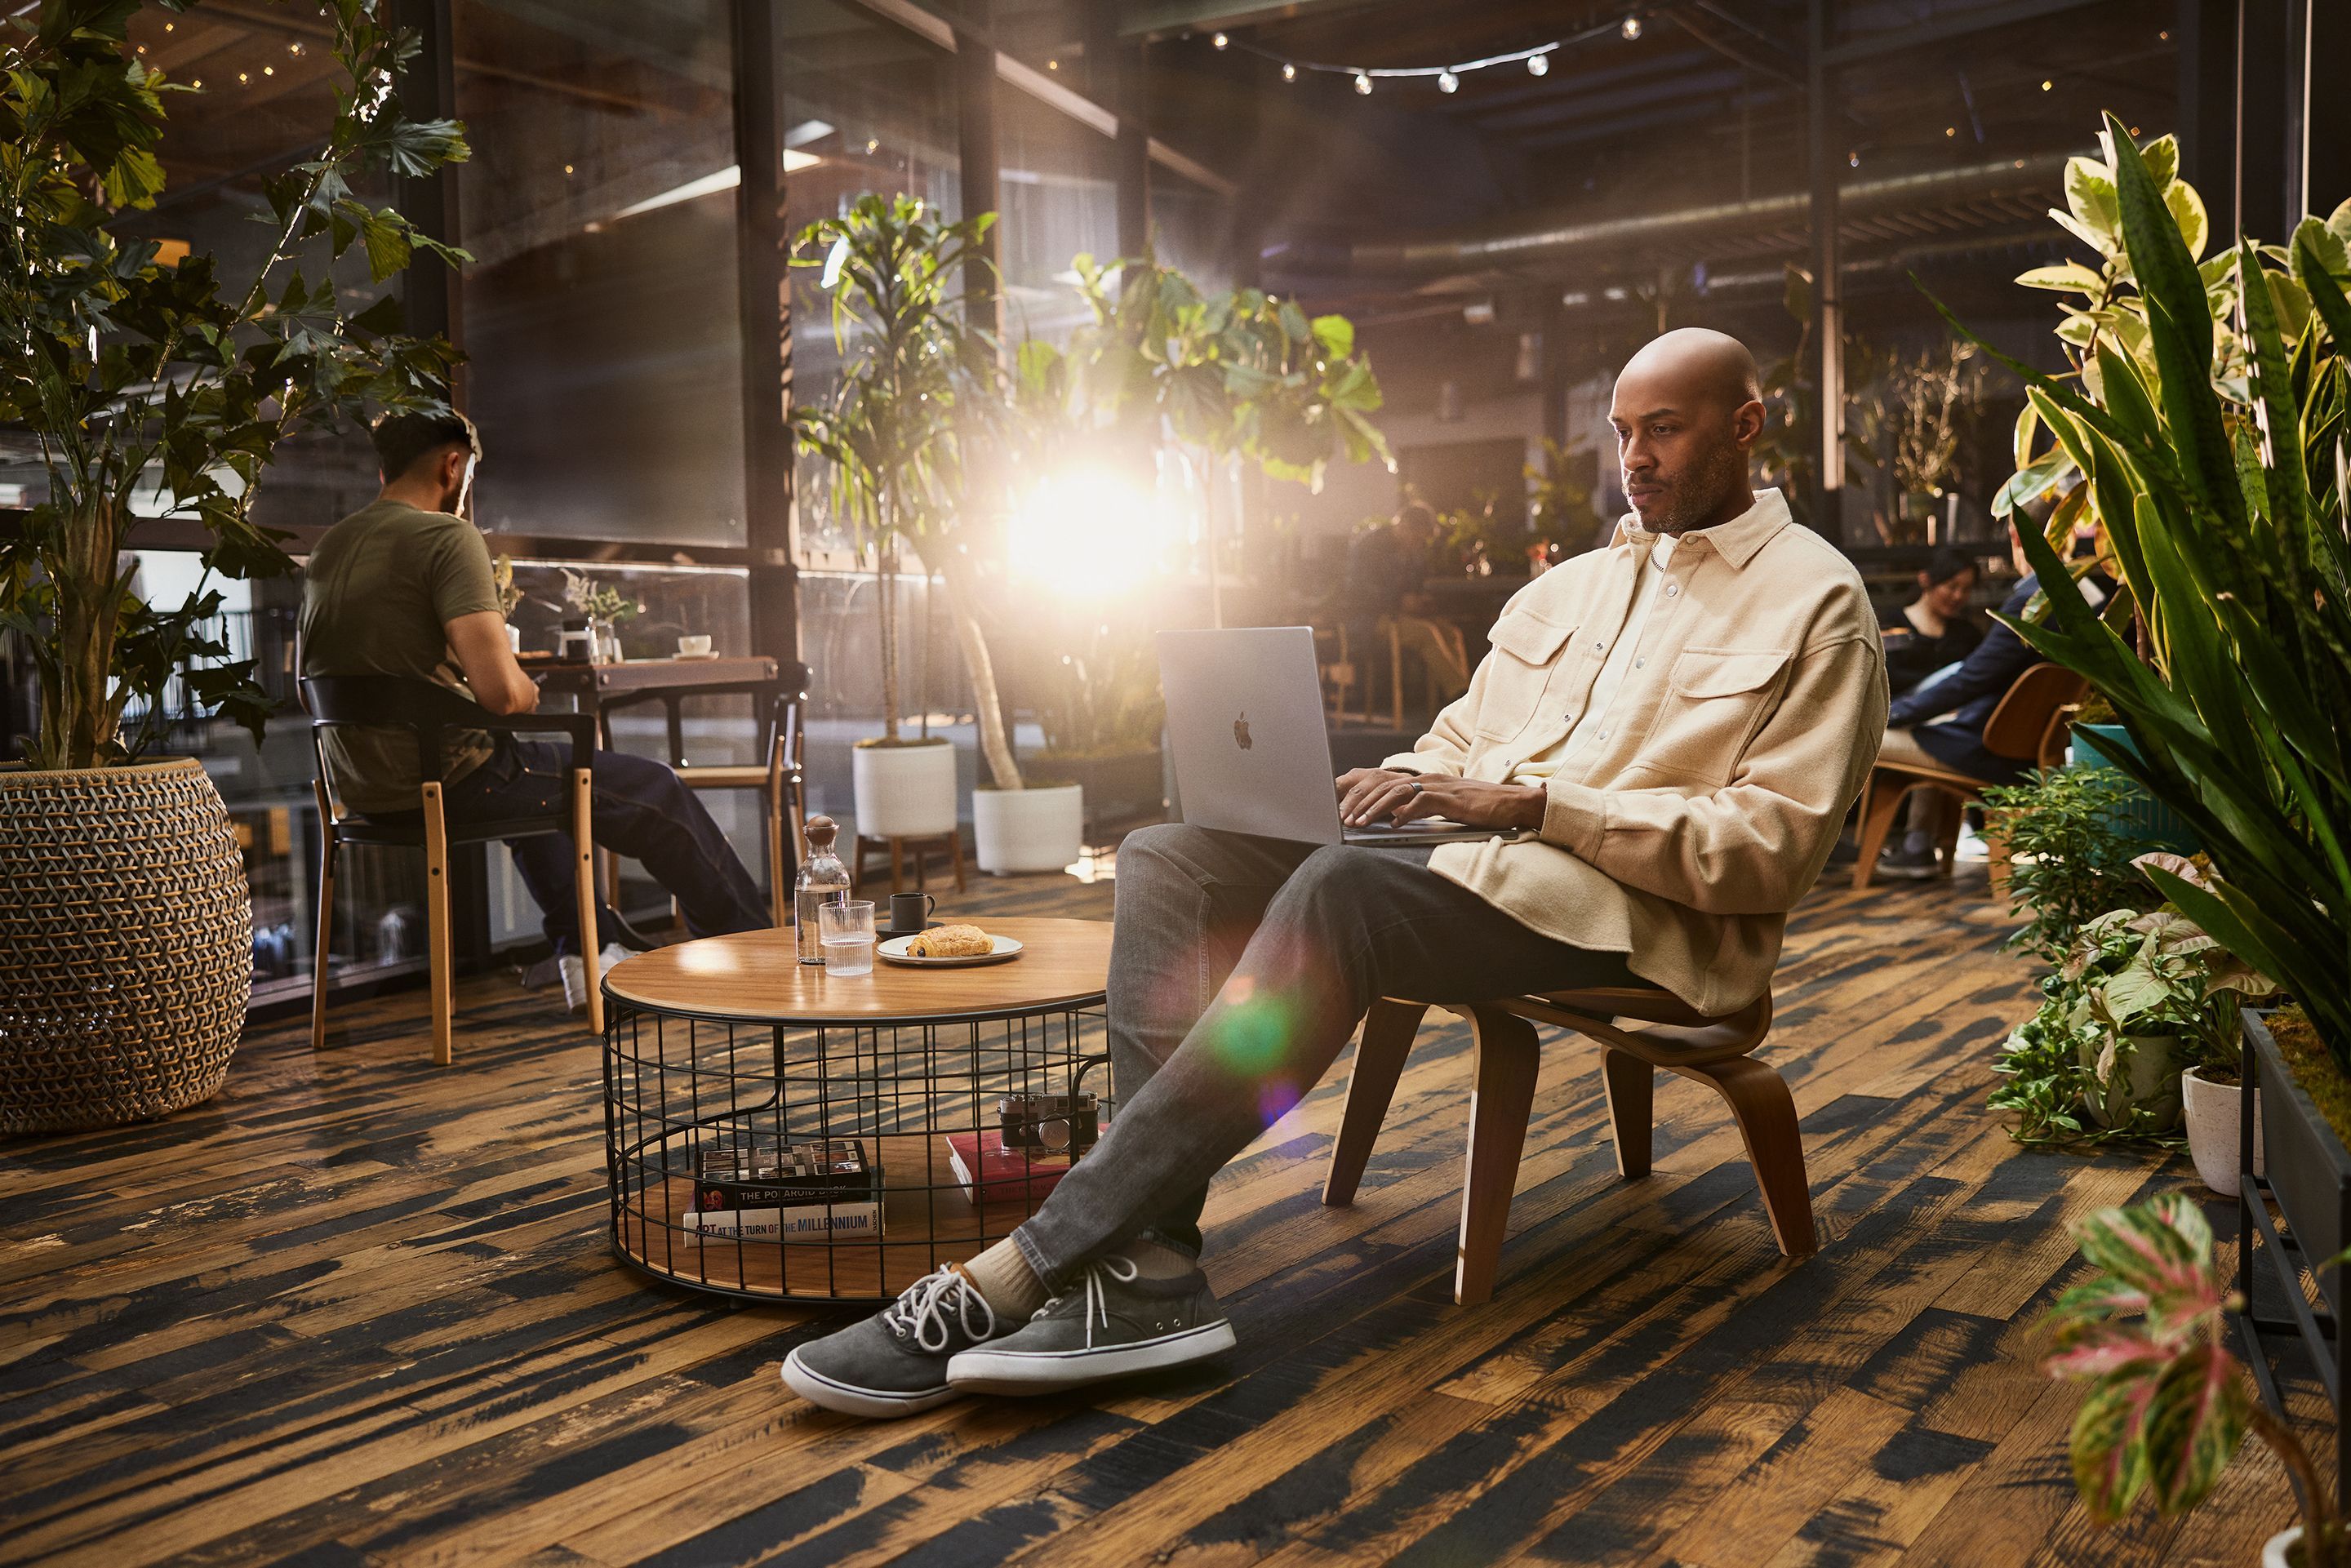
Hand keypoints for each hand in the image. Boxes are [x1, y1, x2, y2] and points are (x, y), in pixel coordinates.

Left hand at [1334, 768, 1545, 830]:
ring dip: (1375, 809)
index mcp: (1421, 780)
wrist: (1508, 802)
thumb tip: (1393, 817)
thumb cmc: (1476, 807)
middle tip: (1343, 819)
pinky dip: (1405, 813)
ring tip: (1360, 823)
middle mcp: (1426, 779)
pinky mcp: (1451, 798)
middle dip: (1359, 802)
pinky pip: (1422, 802)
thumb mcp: (1440, 806)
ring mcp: (1438, 787)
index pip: (1382, 782)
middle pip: (1383, 785)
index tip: (1342, 809)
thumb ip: (1417, 808)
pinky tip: (1394, 825)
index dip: (1359, 794)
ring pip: (1397, 793)